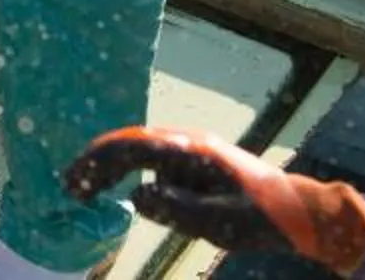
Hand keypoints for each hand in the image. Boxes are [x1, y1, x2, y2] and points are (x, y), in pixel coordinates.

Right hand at [63, 128, 364, 275]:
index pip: (131, 147)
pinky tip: (119, 186)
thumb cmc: (259, 217)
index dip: (97, 162)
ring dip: (110, 164)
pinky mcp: (194, 161)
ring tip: (85, 188)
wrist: (296, 210)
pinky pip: (152, 157)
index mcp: (189, 151)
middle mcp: (185, 142)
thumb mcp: (218, 221)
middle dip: (96, 161)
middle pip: (129, 142)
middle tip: (69, 186)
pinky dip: (128, 168)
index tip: (73, 183)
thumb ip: (175, 209)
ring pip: (139, 147)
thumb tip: (135, 195)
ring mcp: (190, 149)